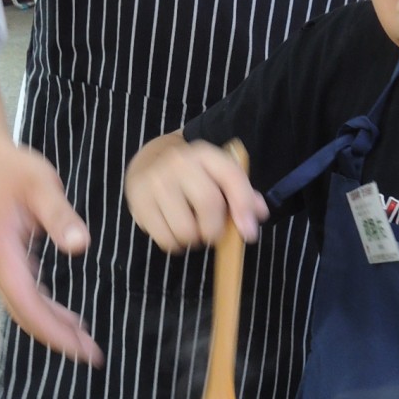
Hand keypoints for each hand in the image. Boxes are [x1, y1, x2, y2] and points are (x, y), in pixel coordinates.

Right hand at [0, 131, 102, 364]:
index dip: (54, 330)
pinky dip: (44, 308)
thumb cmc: (10, 167)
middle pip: (24, 314)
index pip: (28, 305)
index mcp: (0, 253)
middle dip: (56, 337)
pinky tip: (64, 315)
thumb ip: (60, 216)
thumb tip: (79, 246)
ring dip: (51, 325)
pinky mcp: (2, 258)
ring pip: (23, 306)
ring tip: (83, 340)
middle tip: (90, 355)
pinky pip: (23, 293)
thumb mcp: (41, 185)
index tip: (80, 348)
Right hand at [126, 135, 267, 252]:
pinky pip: (165, 239)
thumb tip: (259, 213)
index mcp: (205, 154)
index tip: (249, 234)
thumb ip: (241, 193)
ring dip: (194, 240)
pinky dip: (175, 244)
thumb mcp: (217, 174)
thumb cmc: (193, 175)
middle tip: (212, 233)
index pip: (231, 177)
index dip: (243, 207)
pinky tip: (174, 230)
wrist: (149, 162)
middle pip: (208, 204)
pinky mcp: (139, 201)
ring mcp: (156, 181)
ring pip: (186, 229)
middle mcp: (179, 162)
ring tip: (191, 229)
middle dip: (216, 230)